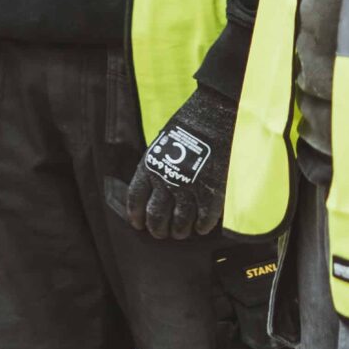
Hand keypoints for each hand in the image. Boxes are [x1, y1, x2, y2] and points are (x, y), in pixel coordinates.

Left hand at [123, 84, 236, 239]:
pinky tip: (202, 228)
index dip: (136, 215)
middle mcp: (165, 181)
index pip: (136, 199)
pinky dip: (202, 227)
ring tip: (181, 233)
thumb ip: (157, 166)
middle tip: (162, 234)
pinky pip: (204, 218)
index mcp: (149, 167)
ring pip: (180, 222)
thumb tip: (155, 188)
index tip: (138, 224)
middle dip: (157, 229)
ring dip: (179, 231)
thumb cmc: (187, 125)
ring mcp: (188, 189)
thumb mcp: (161, 144)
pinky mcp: (210, 192)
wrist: (213, 115)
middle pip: (156, 216)